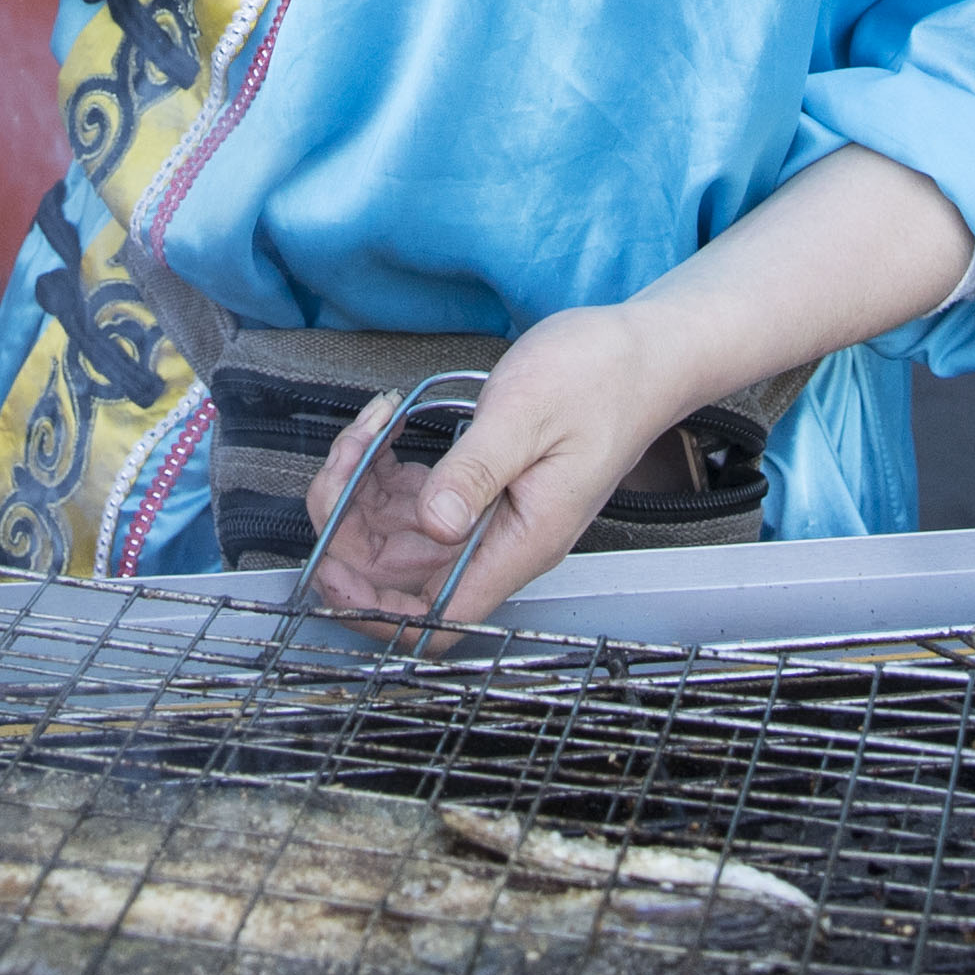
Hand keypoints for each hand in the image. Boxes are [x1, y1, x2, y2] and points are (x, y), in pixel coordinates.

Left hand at [300, 306, 678, 627]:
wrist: (643, 355)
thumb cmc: (599, 378)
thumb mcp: (526, 414)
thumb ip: (475, 472)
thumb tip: (431, 525)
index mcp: (519, 542)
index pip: (436, 619)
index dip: (373, 608)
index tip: (330, 565)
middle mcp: (499, 543)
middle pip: (400, 578)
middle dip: (351, 526)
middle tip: (344, 459)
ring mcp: (488, 518)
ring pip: (398, 536)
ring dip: (361, 489)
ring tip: (368, 428)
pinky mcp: (480, 488)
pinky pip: (412, 502)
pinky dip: (382, 470)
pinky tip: (386, 427)